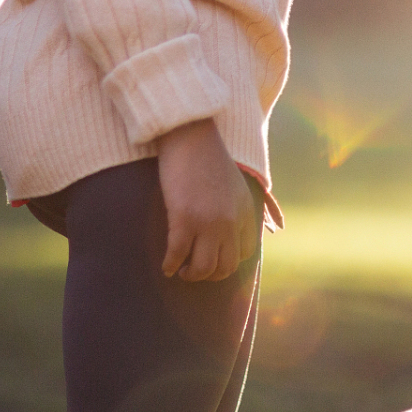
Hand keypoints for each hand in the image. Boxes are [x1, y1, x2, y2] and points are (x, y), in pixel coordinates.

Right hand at [155, 118, 259, 280]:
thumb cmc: (207, 157)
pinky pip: (178, 256)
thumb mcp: (234, 184)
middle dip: (209, 275)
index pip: (245, 253)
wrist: (191, 136)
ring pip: (203, 268)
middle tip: (193, 271)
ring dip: (190, 275)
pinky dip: (170, 266)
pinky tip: (166, 266)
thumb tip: (227, 229)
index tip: (213, 260)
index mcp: (245, 211)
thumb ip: (235, 207)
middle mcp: (231, 221)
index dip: (228, 262)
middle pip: (225, 267)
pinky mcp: (185, 220)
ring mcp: (208, 223)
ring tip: (180, 270)